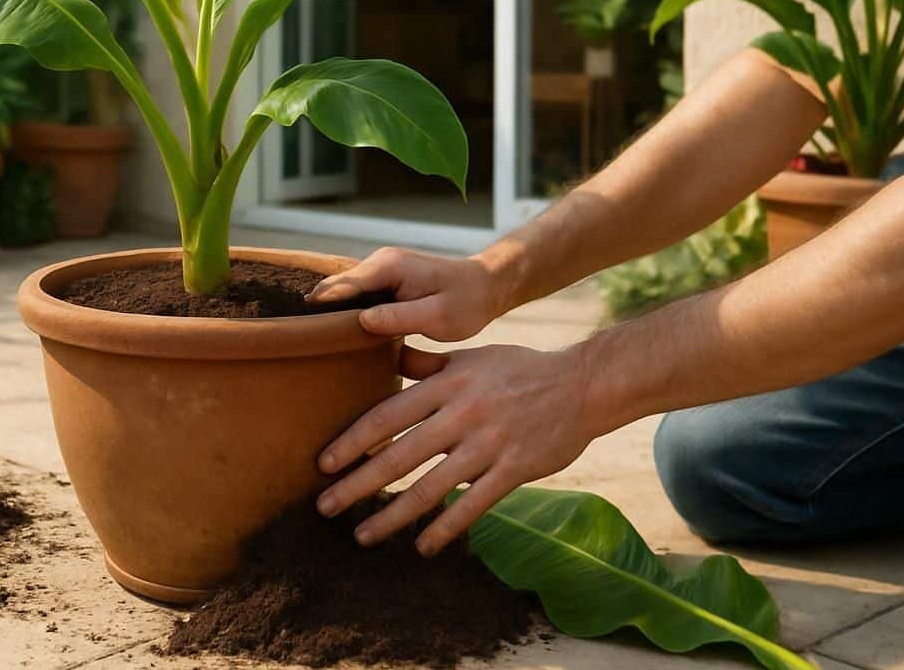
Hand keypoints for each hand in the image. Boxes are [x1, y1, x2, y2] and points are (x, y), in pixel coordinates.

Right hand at [307, 246, 517, 341]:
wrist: (485, 286)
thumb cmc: (467, 302)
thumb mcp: (438, 316)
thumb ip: (399, 317)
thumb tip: (361, 321)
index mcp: (387, 267)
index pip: (339, 288)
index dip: (319, 311)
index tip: (306, 337)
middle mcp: (377, 263)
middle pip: (333, 288)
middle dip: (319, 313)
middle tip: (308, 347)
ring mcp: (378, 270)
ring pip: (341, 292)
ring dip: (331, 315)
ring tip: (319, 346)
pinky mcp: (383, 281)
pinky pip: (354, 296)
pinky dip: (345, 313)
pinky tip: (342, 338)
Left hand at [315, 343, 601, 554]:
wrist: (581, 385)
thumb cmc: (518, 369)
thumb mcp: (469, 358)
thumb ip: (426, 365)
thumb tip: (385, 356)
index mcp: (446, 385)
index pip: (387, 415)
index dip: (352, 441)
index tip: (323, 463)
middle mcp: (461, 415)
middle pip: (399, 455)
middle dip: (357, 484)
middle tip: (325, 506)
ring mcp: (487, 444)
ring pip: (430, 488)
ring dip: (392, 516)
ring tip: (363, 535)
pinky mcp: (513, 470)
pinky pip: (472, 505)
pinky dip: (445, 528)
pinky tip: (423, 547)